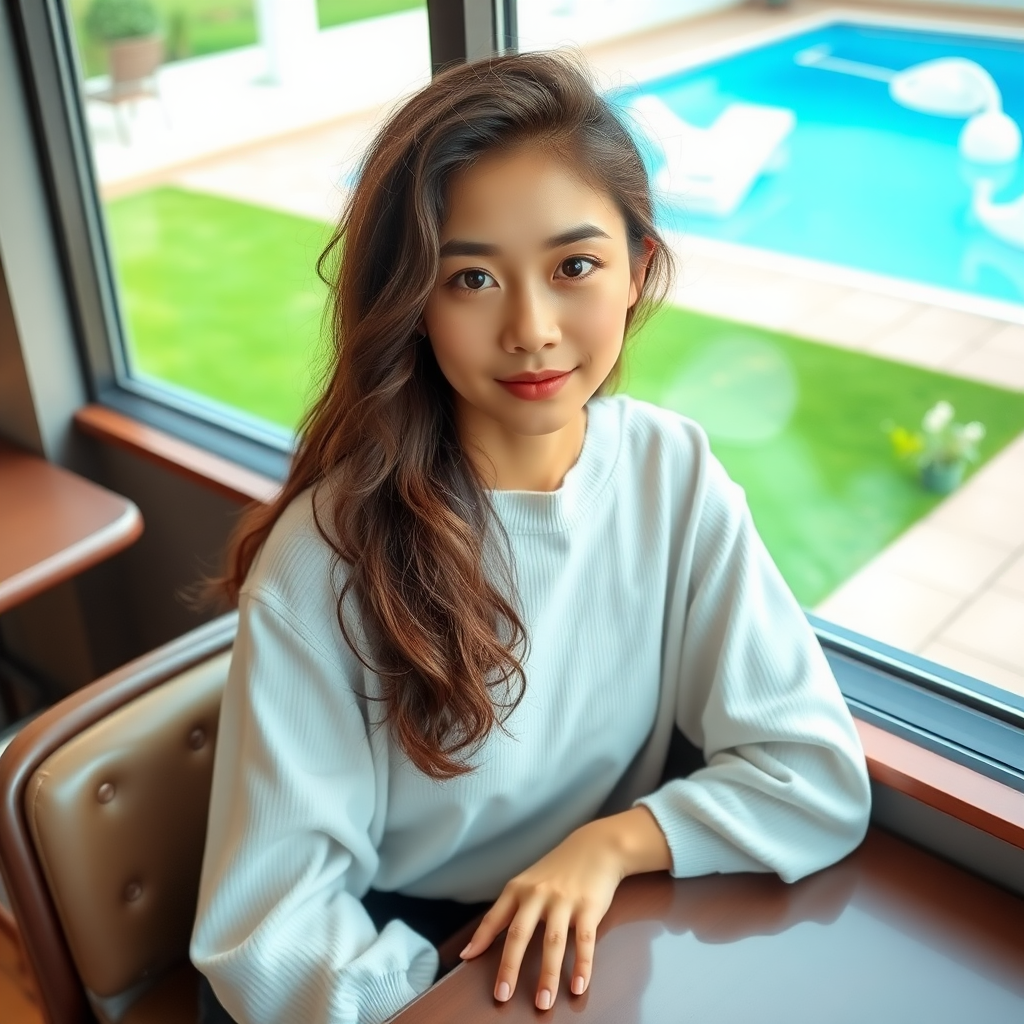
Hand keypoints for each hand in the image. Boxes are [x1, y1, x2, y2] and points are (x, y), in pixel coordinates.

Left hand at [458, 806, 670, 1010]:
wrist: (596, 846)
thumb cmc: (558, 869)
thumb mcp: (529, 881)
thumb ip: (510, 908)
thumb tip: (481, 940)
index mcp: (519, 889)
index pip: (495, 917)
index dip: (480, 938)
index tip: (466, 960)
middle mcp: (538, 894)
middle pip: (520, 934)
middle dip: (510, 967)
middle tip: (502, 995)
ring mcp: (564, 901)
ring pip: (553, 942)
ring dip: (547, 976)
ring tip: (543, 1003)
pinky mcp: (589, 907)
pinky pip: (584, 941)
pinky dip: (582, 966)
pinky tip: (579, 986)